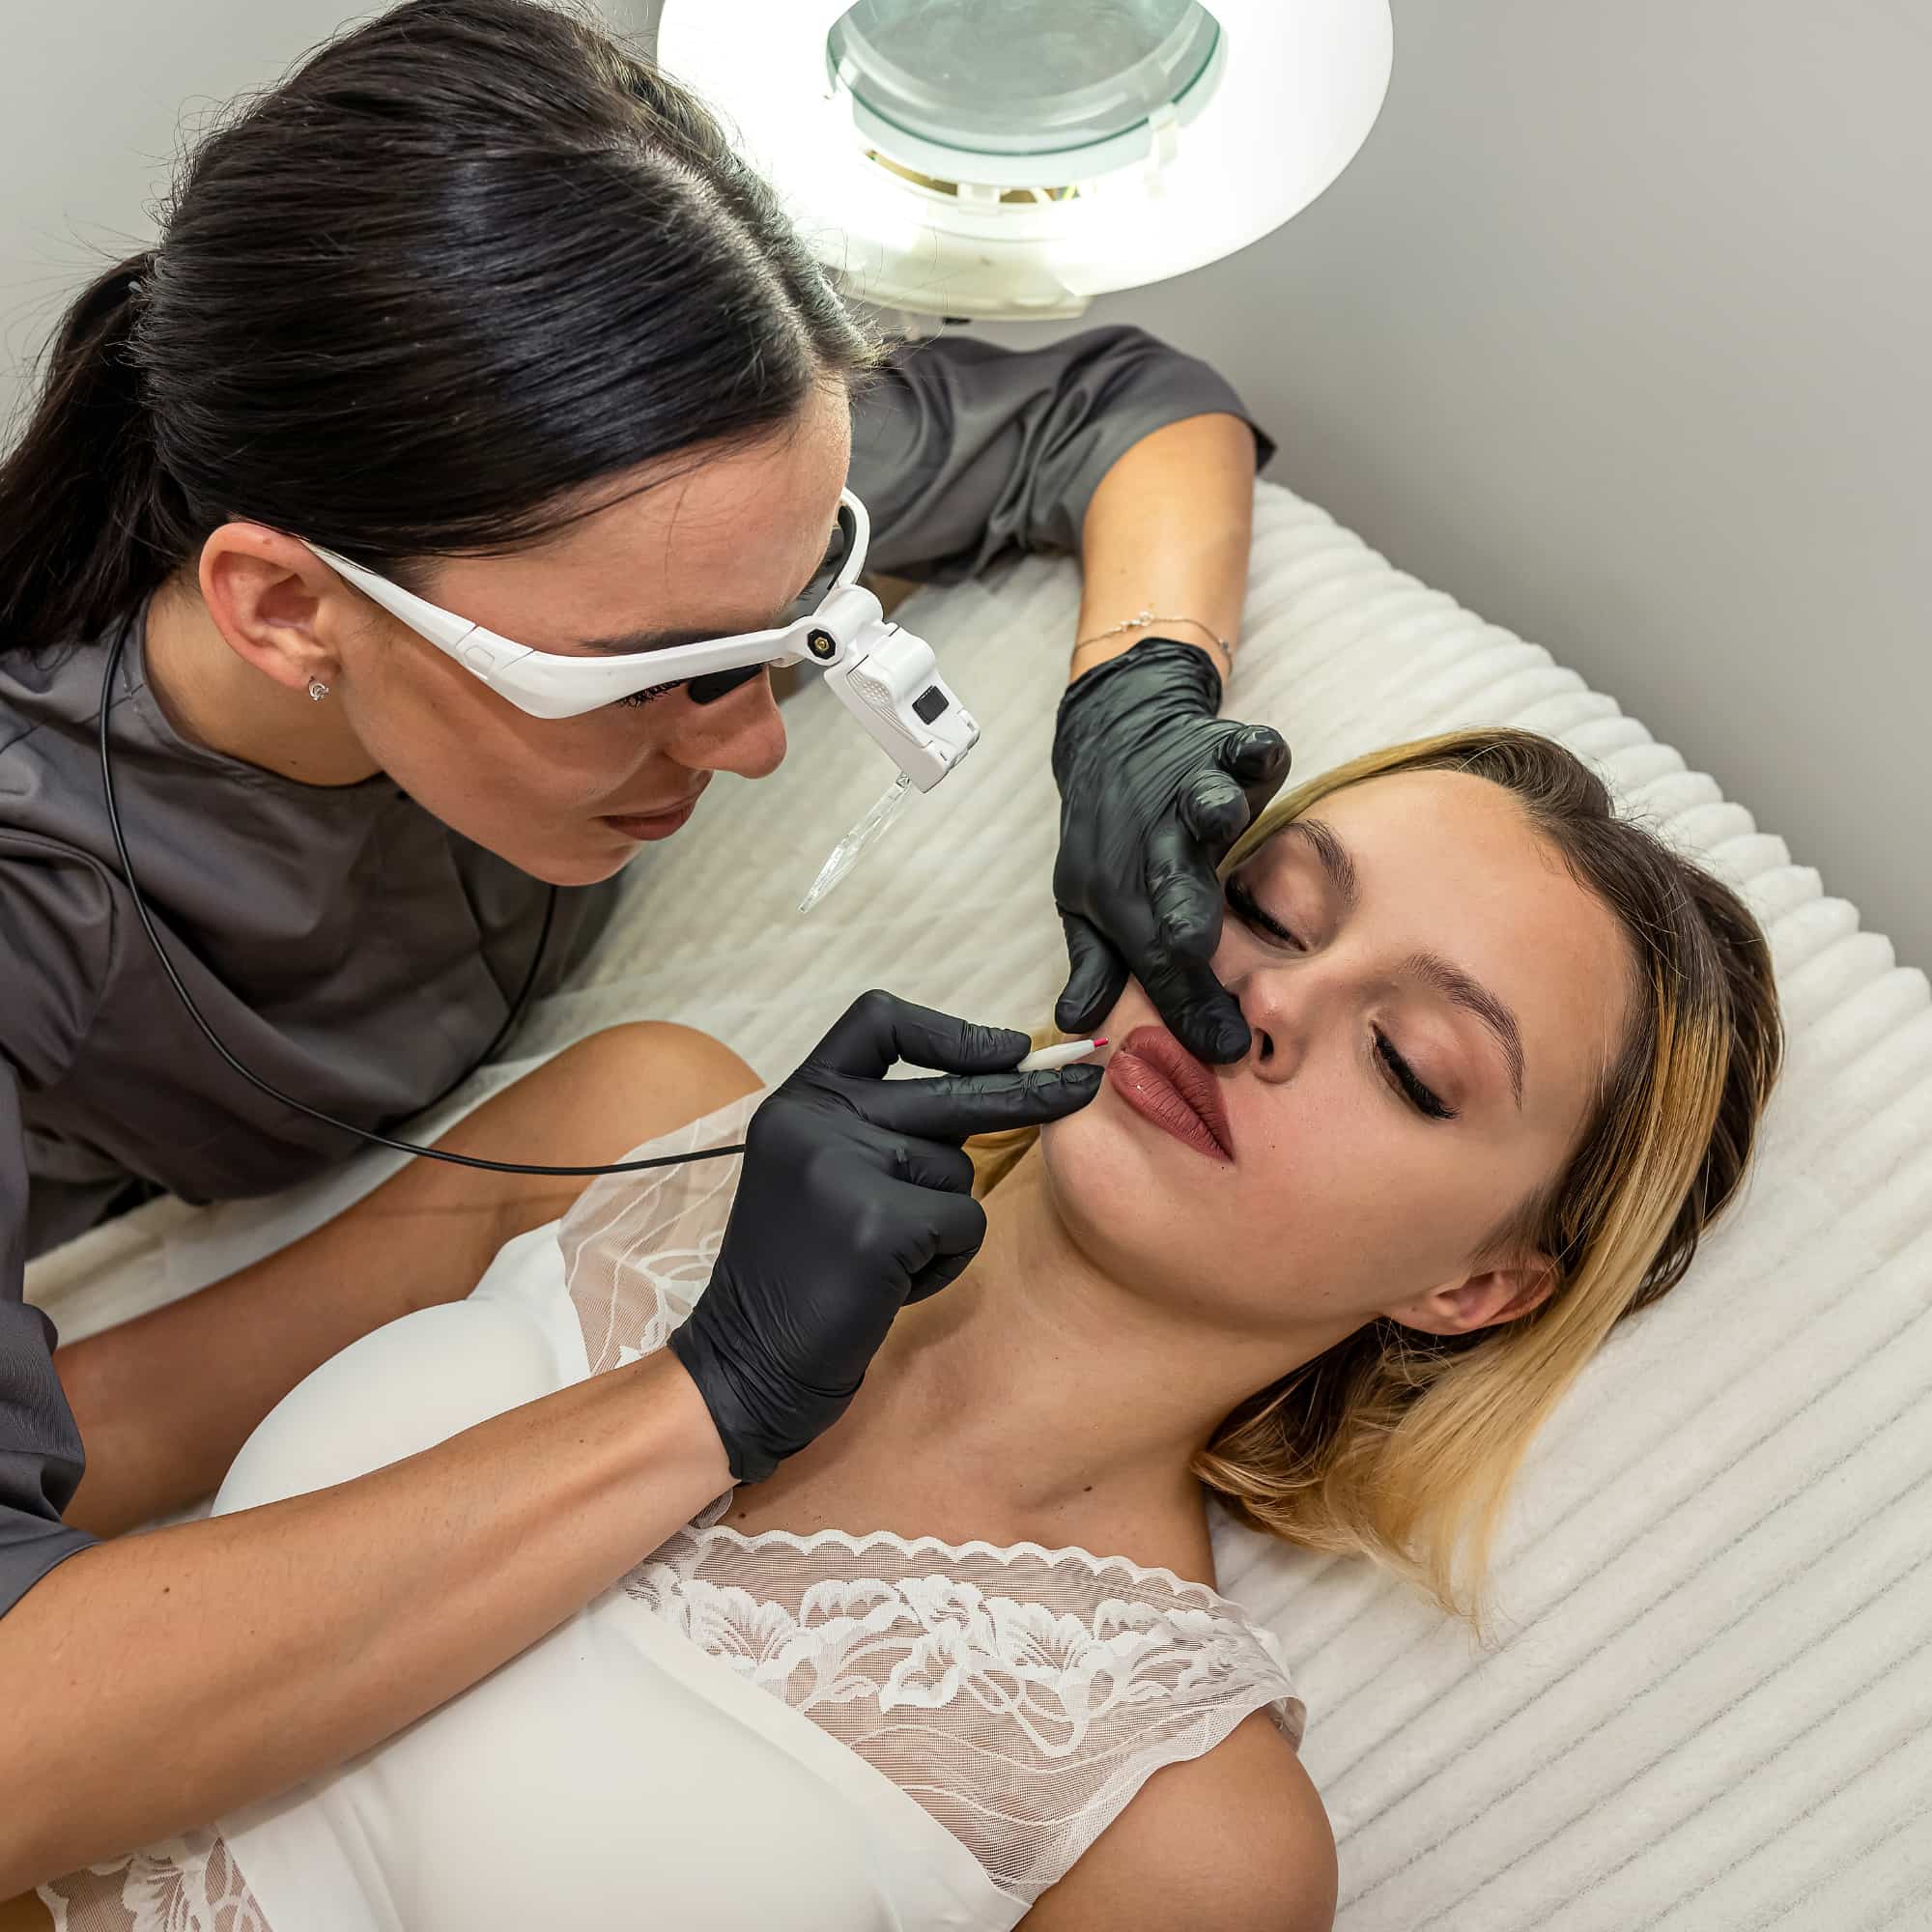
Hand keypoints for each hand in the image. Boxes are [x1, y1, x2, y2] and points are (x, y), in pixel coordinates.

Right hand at [667, 991, 1102, 1482]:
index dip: (949, 1030)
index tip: (1006, 1048)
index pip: (878, 1020)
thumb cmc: (798, 1274)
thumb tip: (992, 1083)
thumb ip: (879, 1126)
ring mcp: (844, 1169)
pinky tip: (893, 1287)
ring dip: (944, 1221)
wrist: (746, 1363)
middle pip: (946, 1093)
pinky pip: (963, 1222)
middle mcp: (814, 1121)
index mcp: (797, 1101)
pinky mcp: (878, 1224)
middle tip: (1080, 1087)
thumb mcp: (818, 1173)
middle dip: (1022, 1095)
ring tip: (885, 1262)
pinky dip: (944, 1261)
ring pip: (959, 1171)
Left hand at [1051, 638, 1290, 1063]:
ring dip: (1210, 809)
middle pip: (1173, 883)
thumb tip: (1075, 1022)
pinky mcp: (1222, 751)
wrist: (1112, 735)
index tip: (1222, 1047)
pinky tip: (1264, 752)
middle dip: (1182, 913)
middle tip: (1188, 947)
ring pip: (1203, 802)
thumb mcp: (1087, 901)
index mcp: (1126, 891)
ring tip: (1221, 818)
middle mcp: (1158, 845)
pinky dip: (1253, 747)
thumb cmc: (1109, 836)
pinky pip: (1243, 747)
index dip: (1187, 1004)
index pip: (1157, 957)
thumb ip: (1094, 962)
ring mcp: (1190, 793)